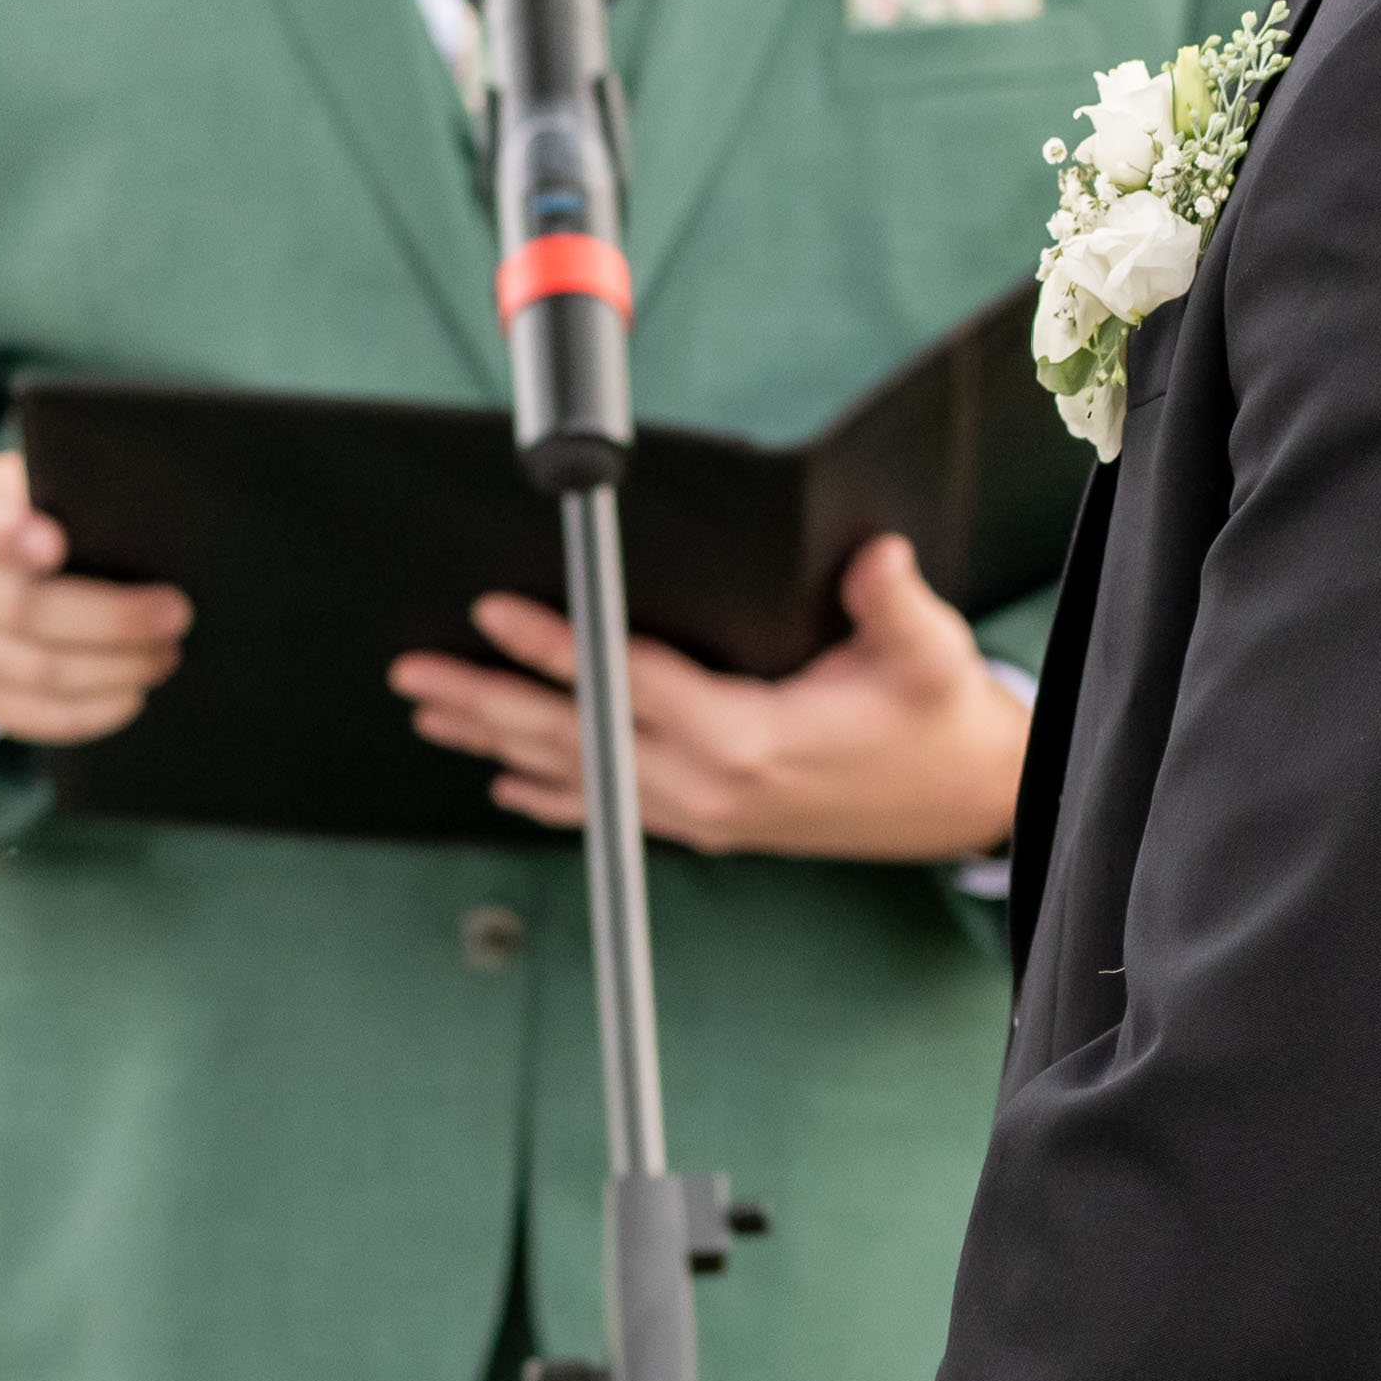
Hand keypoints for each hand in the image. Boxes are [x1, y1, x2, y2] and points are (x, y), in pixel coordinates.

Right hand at [0, 449, 192, 749]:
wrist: (4, 557)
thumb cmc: (55, 512)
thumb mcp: (60, 482)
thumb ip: (85, 491)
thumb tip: (147, 509)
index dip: (10, 536)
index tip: (56, 545)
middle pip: (22, 608)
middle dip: (108, 617)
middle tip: (175, 613)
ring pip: (34, 668)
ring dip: (112, 668)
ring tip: (165, 654)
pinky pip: (31, 714)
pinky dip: (88, 710)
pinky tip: (132, 695)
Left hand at [394, 536, 1025, 862]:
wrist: (966, 797)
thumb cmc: (938, 721)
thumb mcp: (929, 654)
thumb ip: (892, 602)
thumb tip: (875, 555)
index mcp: (751, 739)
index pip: (629, 685)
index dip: (556, 649)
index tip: (491, 615)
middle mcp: (710, 788)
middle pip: (575, 739)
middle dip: (487, 700)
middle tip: (413, 672)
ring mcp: (702, 815)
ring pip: (577, 777)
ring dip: (497, 742)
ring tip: (430, 713)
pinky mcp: (707, 826)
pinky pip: (608, 812)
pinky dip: (549, 793)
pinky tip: (501, 780)